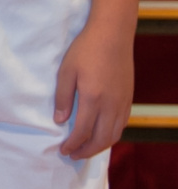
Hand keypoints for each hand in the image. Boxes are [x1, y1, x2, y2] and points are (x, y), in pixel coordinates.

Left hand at [54, 18, 134, 158]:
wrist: (113, 33)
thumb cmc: (86, 49)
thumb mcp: (66, 71)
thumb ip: (63, 98)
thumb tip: (60, 121)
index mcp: (93, 98)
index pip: (83, 132)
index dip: (73, 145)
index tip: (63, 150)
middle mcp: (111, 104)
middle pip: (101, 139)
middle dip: (86, 151)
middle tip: (73, 154)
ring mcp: (122, 101)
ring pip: (115, 134)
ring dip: (100, 146)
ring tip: (86, 148)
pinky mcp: (128, 97)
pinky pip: (122, 124)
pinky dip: (111, 134)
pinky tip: (101, 133)